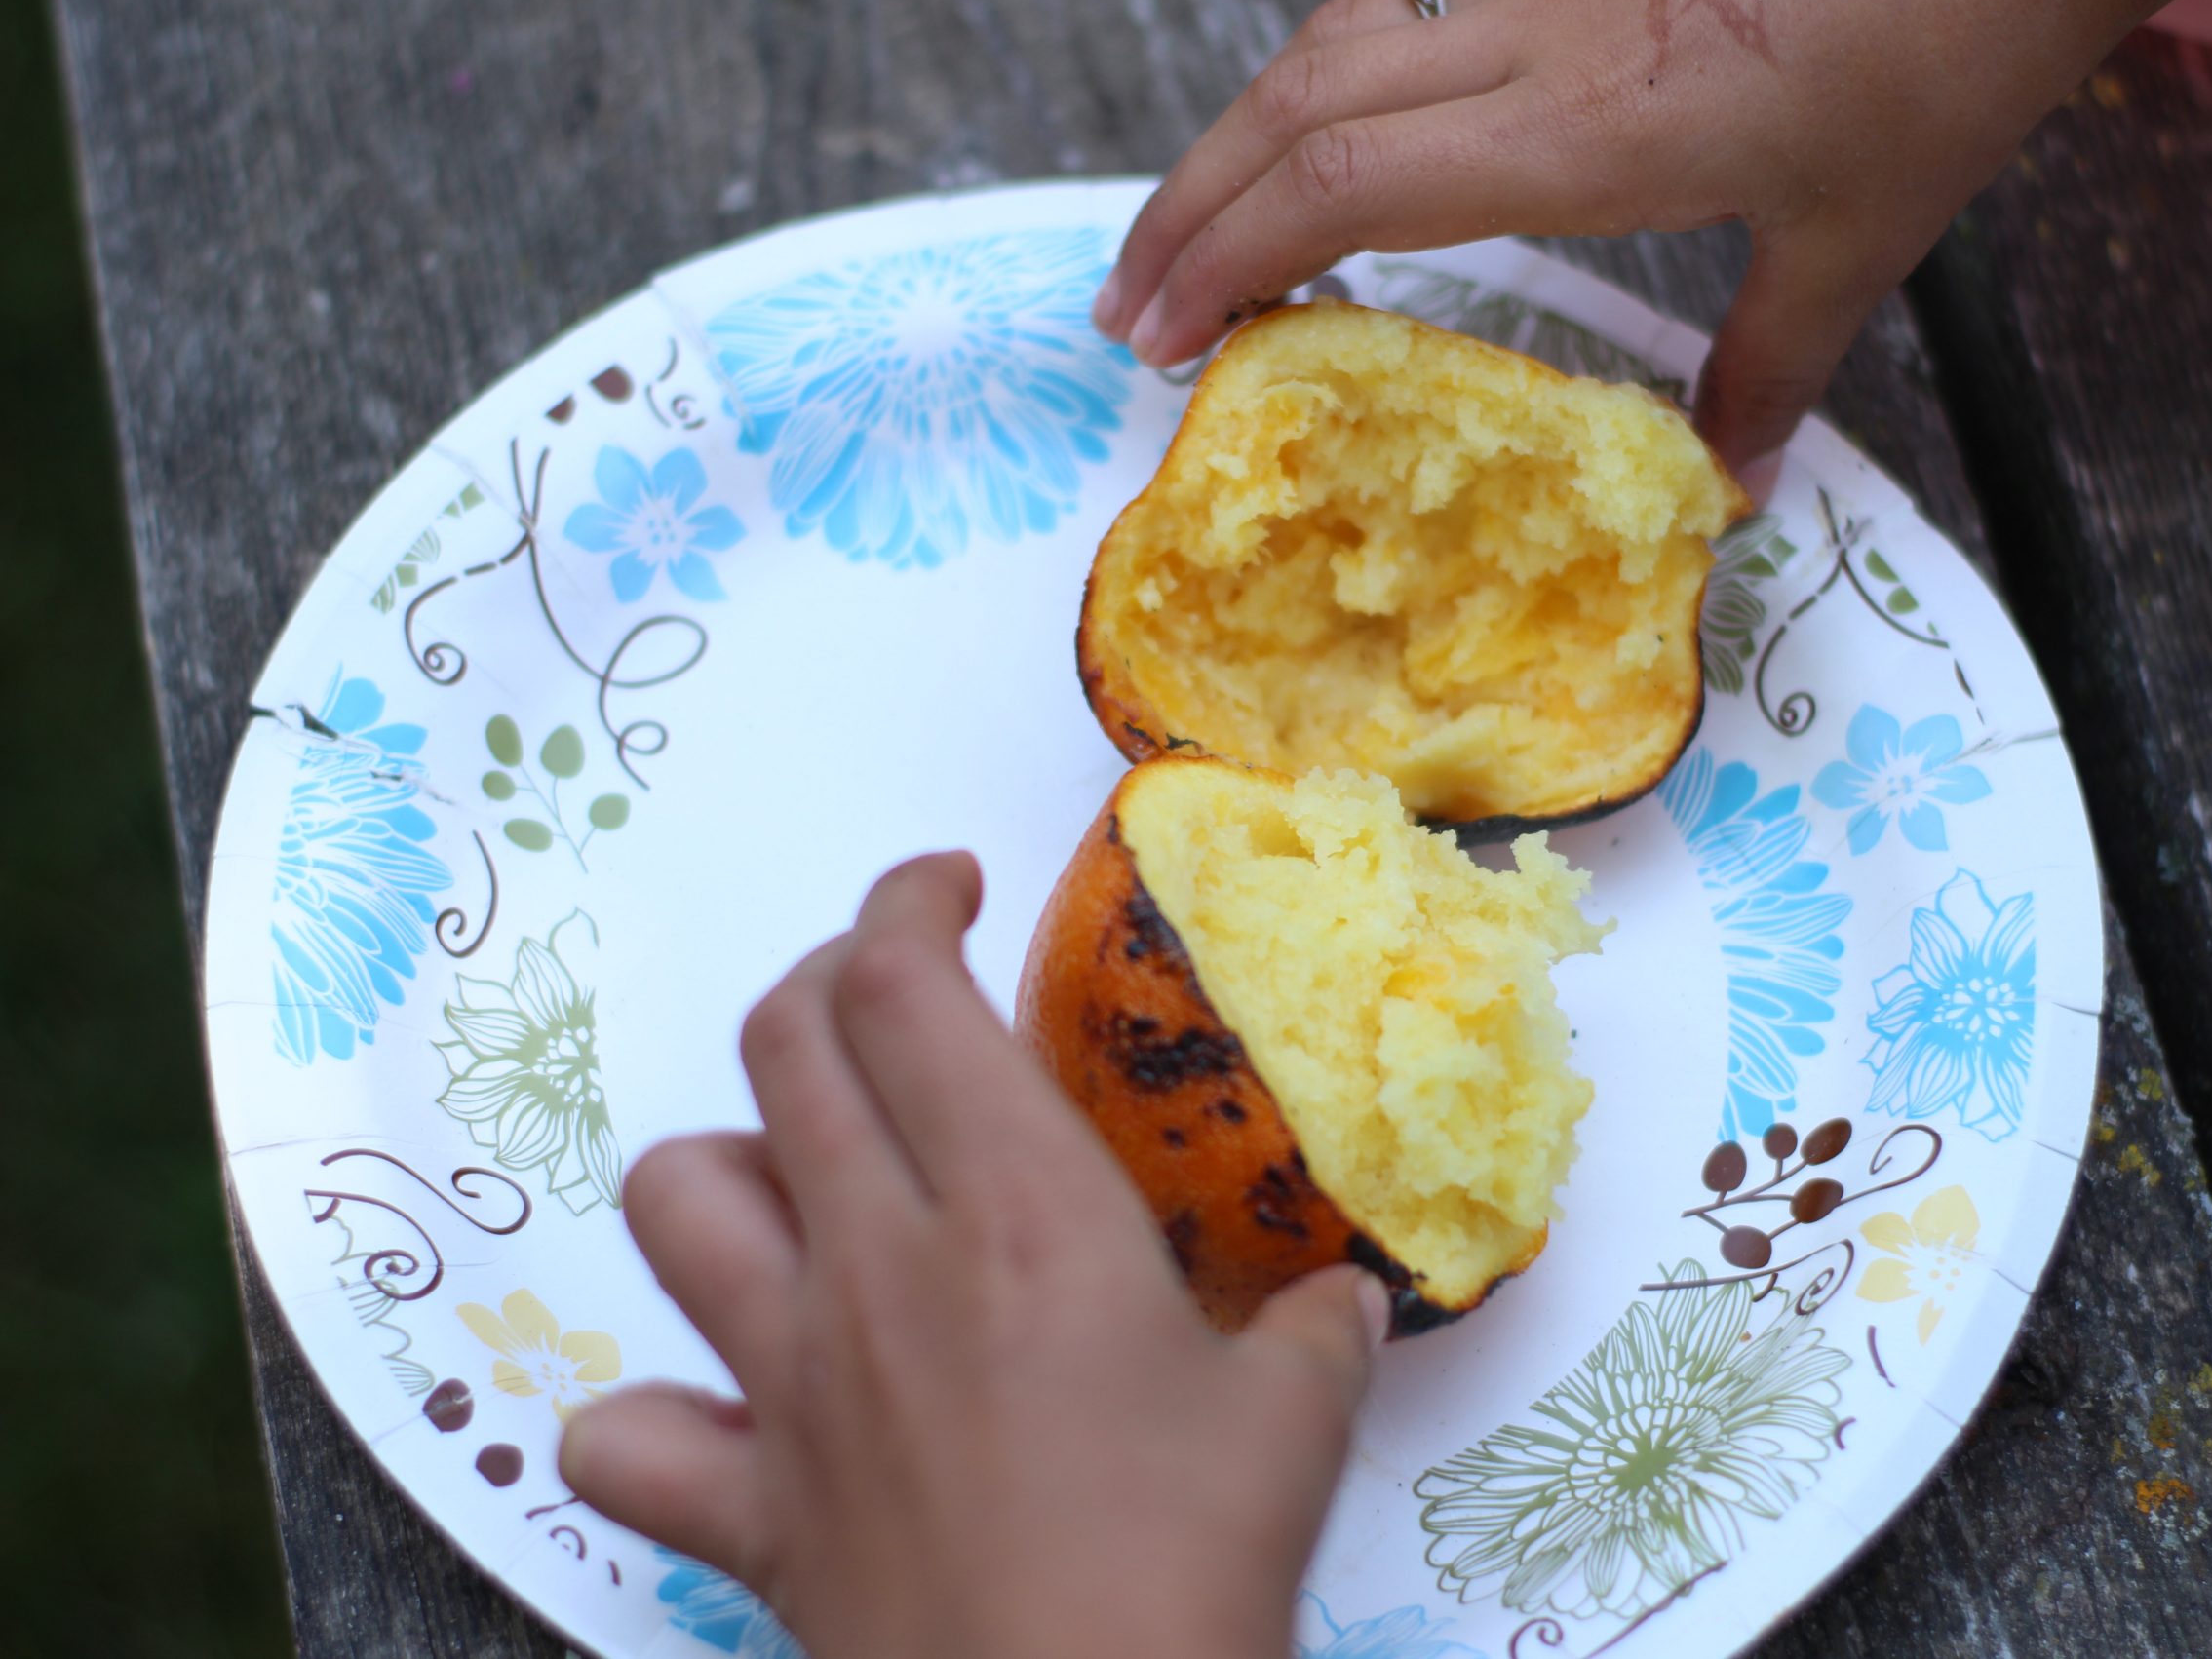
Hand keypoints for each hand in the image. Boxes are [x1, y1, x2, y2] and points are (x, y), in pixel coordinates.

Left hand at [560, 852, 1389, 1658]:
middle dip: (826, 980)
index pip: (901, 985)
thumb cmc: (1188, 1568)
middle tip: (892, 997)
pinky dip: (650, 1410)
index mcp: (1018, 1210)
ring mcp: (788, 1383)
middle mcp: (877, 1265)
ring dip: (725, 1158)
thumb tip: (1344, 1301)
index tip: (947, 889)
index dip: (905, 902)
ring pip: (674, 1199)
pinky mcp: (742, 1507)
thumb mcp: (1294, 1427)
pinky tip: (722, 1409)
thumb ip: (1315, 1337)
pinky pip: (621, 1436)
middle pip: (782, 1045)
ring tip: (801, 1181)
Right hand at [1094, 0, 2168, 465]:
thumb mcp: (1867, 233)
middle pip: (1298, 104)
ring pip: (1335, 38)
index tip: (1163, 340)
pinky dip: (1336, 63)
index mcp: (1587, 128)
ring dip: (1239, 138)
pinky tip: (1321, 103)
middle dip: (1188, 207)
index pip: (1347, 184)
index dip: (1229, 255)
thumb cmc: (1955, 46)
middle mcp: (1538, 37)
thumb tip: (1733, 483)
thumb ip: (1774, 361)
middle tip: (1126, 307)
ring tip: (1188, 228)